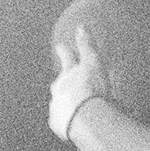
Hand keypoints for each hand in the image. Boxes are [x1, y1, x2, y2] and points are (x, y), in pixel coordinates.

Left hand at [47, 25, 113, 146]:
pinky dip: (65, 120)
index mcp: (69, 73)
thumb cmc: (92, 89)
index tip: (61, 46)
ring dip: (64, 102)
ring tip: (72, 105)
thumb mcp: (93, 63)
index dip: (65, 52)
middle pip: (59, 82)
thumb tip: (80, 26)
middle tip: (65, 80)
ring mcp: (56, 106)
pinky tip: (72, 122)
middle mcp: (59, 88)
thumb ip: (86, 45)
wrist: (85, 118)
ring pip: (59, 101)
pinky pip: (60, 120)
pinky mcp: (56, 123)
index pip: (67, 58)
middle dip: (62, 80)